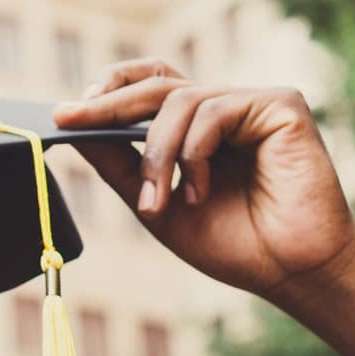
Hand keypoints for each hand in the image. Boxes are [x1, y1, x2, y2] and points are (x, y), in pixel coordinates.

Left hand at [52, 59, 354, 303]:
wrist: (289, 271)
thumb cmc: (232, 243)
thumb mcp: (154, 204)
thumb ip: (118, 165)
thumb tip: (71, 126)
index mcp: (196, 127)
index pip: (149, 84)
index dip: (110, 88)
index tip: (65, 113)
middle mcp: (224, 108)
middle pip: (155, 84)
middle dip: (107, 106)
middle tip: (71, 120)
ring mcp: (253, 102)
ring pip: (179, 100)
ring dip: (157, 154)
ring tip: (159, 202)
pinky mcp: (281, 105)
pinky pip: (215, 110)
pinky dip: (195, 152)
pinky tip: (200, 190)